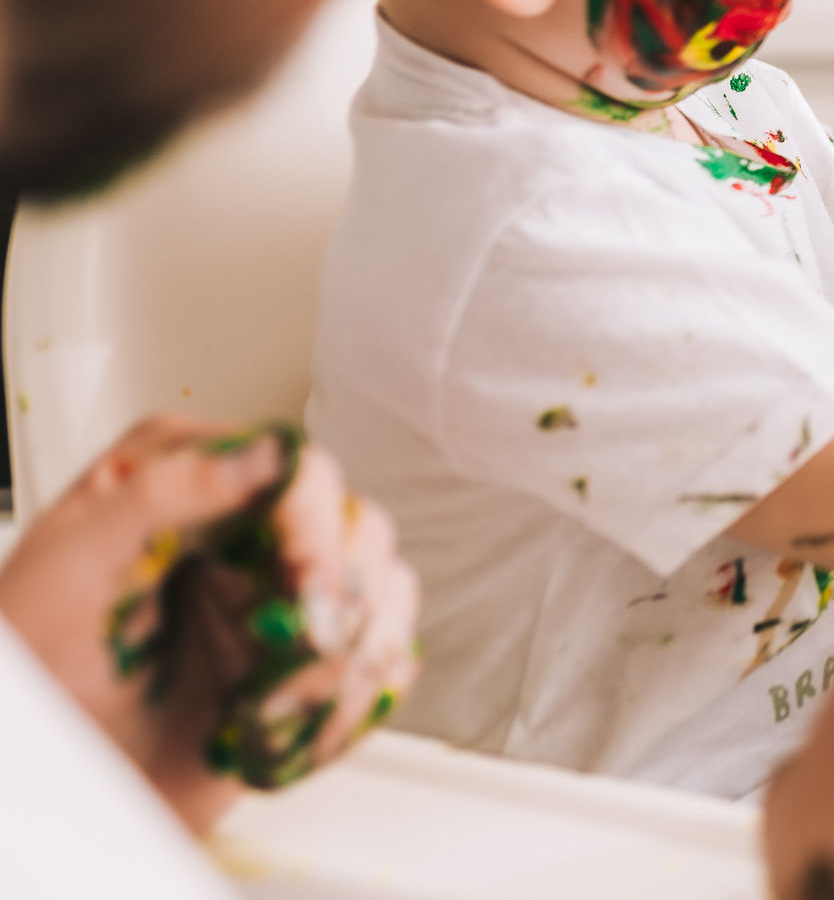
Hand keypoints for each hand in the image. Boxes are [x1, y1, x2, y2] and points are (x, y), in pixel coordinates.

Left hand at [0, 418, 418, 830]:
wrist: (43, 794)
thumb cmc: (33, 685)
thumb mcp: (64, 572)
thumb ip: (154, 496)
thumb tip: (258, 456)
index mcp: (188, 489)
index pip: (294, 468)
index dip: (311, 522)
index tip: (300, 580)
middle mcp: (246, 536)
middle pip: (354, 526)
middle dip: (341, 594)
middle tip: (308, 645)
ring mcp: (280, 600)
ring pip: (382, 589)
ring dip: (353, 653)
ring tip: (286, 701)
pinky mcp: (304, 663)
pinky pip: (380, 661)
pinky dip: (358, 697)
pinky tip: (300, 723)